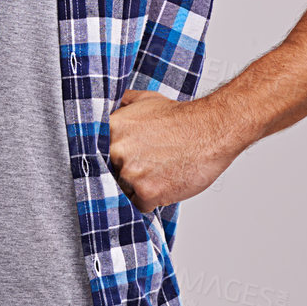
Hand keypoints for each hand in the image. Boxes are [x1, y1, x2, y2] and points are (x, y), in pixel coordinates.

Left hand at [107, 88, 238, 214]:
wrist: (211, 130)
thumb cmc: (181, 118)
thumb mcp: (145, 100)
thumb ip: (122, 105)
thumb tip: (112, 108)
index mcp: (111, 128)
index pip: (95, 152)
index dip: (107, 158)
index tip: (117, 160)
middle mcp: (116, 151)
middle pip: (109, 173)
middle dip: (124, 172)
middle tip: (145, 165)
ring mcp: (130, 173)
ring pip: (123, 190)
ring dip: (138, 187)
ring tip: (159, 172)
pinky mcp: (147, 192)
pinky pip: (140, 205)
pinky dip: (151, 200)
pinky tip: (165, 183)